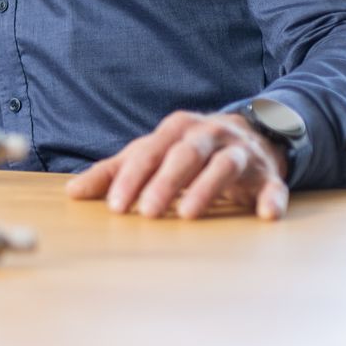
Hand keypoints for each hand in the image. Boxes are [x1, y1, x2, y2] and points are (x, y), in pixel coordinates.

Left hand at [66, 111, 289, 220]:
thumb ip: (113, 172)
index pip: (150, 152)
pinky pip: (274, 186)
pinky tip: (266, 215)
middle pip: (185, 155)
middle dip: (165, 182)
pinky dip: (271, 199)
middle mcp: (209, 135)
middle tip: (147, 212)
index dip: (131, 179)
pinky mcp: (269, 175)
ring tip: (188, 215)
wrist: (251, 134)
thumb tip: (72, 193)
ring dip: (207, 189)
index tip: (116, 207)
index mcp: (177, 129)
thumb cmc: (187, 150)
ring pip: (224, 166)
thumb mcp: (150, 154)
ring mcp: (241, 153)